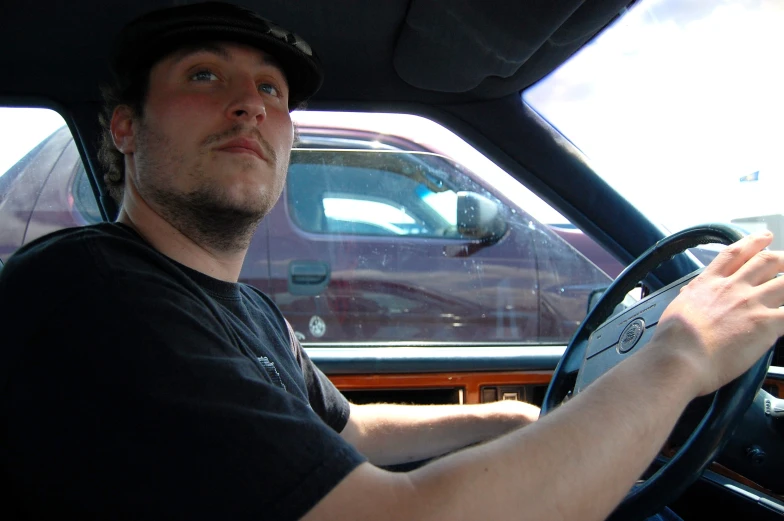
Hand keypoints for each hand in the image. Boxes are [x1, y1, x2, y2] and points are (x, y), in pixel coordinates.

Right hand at [651, 231, 783, 396]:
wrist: (682, 356)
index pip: (735, 253)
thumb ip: (692, 296)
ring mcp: (752, 303)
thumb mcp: (678, 306)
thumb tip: (691, 294)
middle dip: (782, 258)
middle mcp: (733, 287)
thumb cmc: (674, 338)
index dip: (753, 242)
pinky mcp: (767, 323)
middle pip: (767, 261)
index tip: (763, 237)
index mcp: (710, 282)